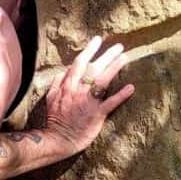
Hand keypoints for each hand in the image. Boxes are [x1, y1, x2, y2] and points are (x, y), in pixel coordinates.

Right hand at [44, 36, 134, 156]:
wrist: (58, 139)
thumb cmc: (55, 119)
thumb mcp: (50, 97)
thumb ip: (57, 82)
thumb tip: (65, 70)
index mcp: (67, 85)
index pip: (79, 63)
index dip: (89, 50)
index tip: (98, 40)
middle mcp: (78, 90)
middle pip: (93, 68)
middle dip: (106, 55)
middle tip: (119, 46)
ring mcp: (88, 102)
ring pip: (102, 81)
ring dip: (114, 68)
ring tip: (125, 57)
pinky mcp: (97, 114)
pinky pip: (110, 103)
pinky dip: (121, 95)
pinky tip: (130, 87)